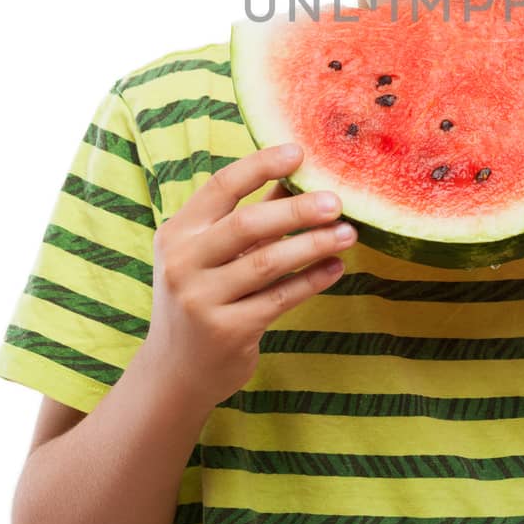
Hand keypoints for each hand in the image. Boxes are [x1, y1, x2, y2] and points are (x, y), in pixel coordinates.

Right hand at [144, 143, 355, 414]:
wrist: (174, 372)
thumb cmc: (201, 298)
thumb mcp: (210, 254)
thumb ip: (251, 217)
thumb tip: (298, 177)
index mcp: (178, 233)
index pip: (221, 186)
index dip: (261, 165)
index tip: (300, 152)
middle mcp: (183, 263)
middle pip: (248, 224)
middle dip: (298, 210)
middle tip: (337, 201)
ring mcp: (202, 300)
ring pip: (269, 262)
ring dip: (314, 244)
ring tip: (349, 233)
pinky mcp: (227, 331)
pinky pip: (280, 298)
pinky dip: (312, 280)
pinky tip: (336, 267)